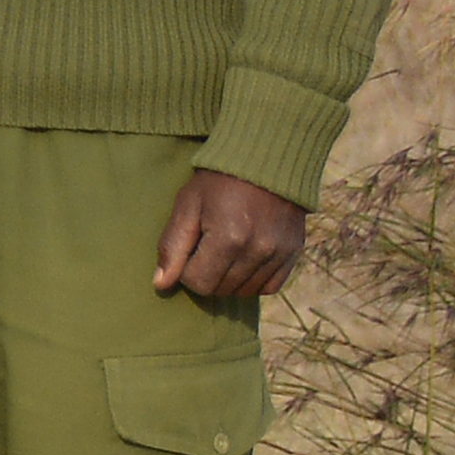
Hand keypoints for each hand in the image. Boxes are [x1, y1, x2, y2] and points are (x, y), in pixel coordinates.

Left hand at [154, 165, 309, 304]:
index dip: (186, 271)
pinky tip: (243, 260)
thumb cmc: (218, 182)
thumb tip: (160, 284)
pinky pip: (270, 287)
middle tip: (204, 248)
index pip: (199, 283)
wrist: (266, 162)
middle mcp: (258, 251)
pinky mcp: (294, 254)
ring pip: (244, 292)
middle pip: (221, 290)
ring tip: (224, 251)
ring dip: (228, 279)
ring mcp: (280, 255)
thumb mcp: (188, 205)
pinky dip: (253, 281)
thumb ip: (173, 246)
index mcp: (229, 238)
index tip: (188, 250)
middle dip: (205, 275)